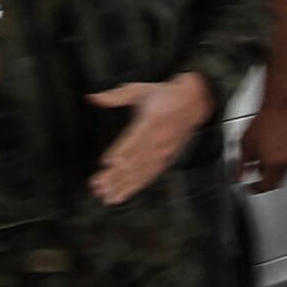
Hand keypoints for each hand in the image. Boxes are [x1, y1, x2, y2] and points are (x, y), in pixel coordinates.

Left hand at [86, 70, 212, 207]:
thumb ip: (115, 96)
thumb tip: (92, 98)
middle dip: (117, 175)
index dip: (121, 151)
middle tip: (100, 186)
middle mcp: (157, 140)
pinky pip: (149, 177)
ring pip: (141, 173)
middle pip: (135, 160)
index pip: (134, 138)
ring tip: (107, 197)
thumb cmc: (163, 96)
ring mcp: (162, 153)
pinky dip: (135, 187)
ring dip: (123, 186)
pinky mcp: (165, 160)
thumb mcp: (140, 90)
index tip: (107, 162)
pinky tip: (122, 195)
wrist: (193, 103)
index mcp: (151, 120)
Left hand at [239, 90, 286, 193]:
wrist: (277, 108)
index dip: (256, 189)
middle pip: (277, 182)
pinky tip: (271, 155)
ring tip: (262, 164)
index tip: (250, 188)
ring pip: (283, 173)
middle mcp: (286, 162)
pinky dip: (280, 164)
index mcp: (273, 164)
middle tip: (256, 179)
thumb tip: (237, 177)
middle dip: (266, 182)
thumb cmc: (262, 122)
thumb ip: (241, 165)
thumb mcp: (245, 145)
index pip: (266, 186)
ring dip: (273, 173)